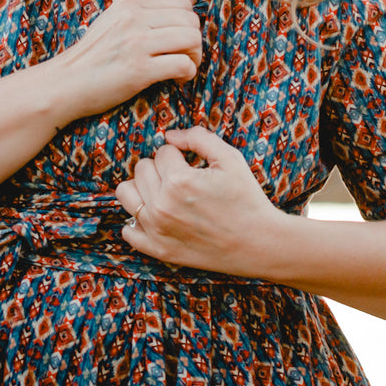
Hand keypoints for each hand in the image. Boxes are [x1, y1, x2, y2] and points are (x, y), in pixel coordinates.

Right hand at [45, 0, 200, 125]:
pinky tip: (177, 80)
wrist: (65, 83)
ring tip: (182, 68)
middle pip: (190, 20)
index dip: (187, 24)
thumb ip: (154, 8)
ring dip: (194, 57)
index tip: (178, 41)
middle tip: (184, 57)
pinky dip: (187, 74)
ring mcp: (136, 43)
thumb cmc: (94, 55)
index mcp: (129, 3)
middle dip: (194, 41)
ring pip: (191, 39)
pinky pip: (183, 65)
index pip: (181, 3)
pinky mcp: (139, 70)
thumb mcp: (119, 22)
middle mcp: (133, 18)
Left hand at [115, 126, 286, 278]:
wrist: (259, 243)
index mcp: (179, 181)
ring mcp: (157, 230)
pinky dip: (138, 220)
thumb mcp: (230, 158)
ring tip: (164, 193)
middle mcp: (162, 206)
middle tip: (183, 179)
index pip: (162, 152)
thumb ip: (198, 138)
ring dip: (143, 188)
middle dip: (161, 168)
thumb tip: (169, 135)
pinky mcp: (158, 250)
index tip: (195, 167)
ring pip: (126, 194)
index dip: (180, 155)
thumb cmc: (247, 198)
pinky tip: (159, 216)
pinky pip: (128, 230)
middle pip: (142, 169)